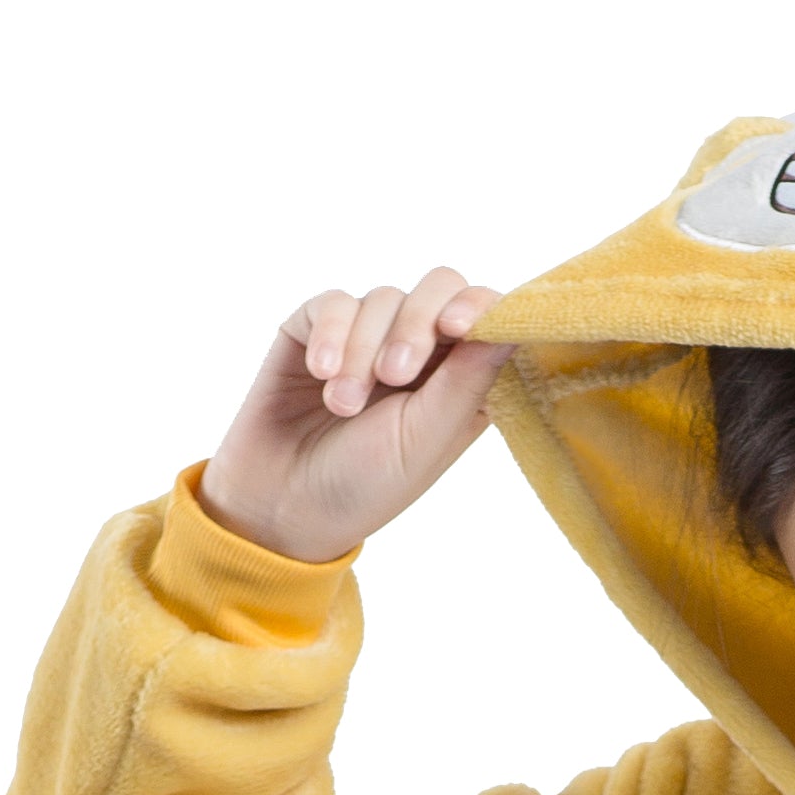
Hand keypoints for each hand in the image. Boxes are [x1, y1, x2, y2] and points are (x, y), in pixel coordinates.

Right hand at [197, 269, 503, 564]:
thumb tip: (514, 325)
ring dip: (363, 351)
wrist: (281, 506)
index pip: (485, 316)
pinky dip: (331, 335)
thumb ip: (468, 381)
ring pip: (383, 298)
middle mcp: (420, 350)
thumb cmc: (362, 485)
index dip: (478, 309)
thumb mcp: (423, 440)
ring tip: (342, 407)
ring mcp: (369, 334)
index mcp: (459, 380)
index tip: (459, 328)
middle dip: (418, 324)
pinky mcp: (318, 327)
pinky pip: (335, 303)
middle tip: (394, 377)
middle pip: (438, 288)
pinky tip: (319, 373)